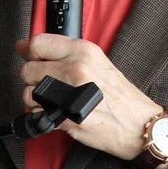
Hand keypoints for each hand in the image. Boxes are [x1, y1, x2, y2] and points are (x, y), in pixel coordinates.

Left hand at [15, 33, 161, 160]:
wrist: (139, 125)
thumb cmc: (121, 97)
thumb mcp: (97, 62)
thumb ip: (66, 54)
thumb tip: (29, 47)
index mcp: (83, 51)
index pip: (38, 43)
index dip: (29, 51)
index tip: (27, 55)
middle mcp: (76, 68)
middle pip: (28, 69)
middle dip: (32, 79)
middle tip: (47, 85)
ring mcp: (70, 93)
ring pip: (28, 92)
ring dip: (35, 99)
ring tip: (53, 101)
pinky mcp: (65, 116)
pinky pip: (36, 113)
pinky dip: (40, 115)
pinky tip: (56, 113)